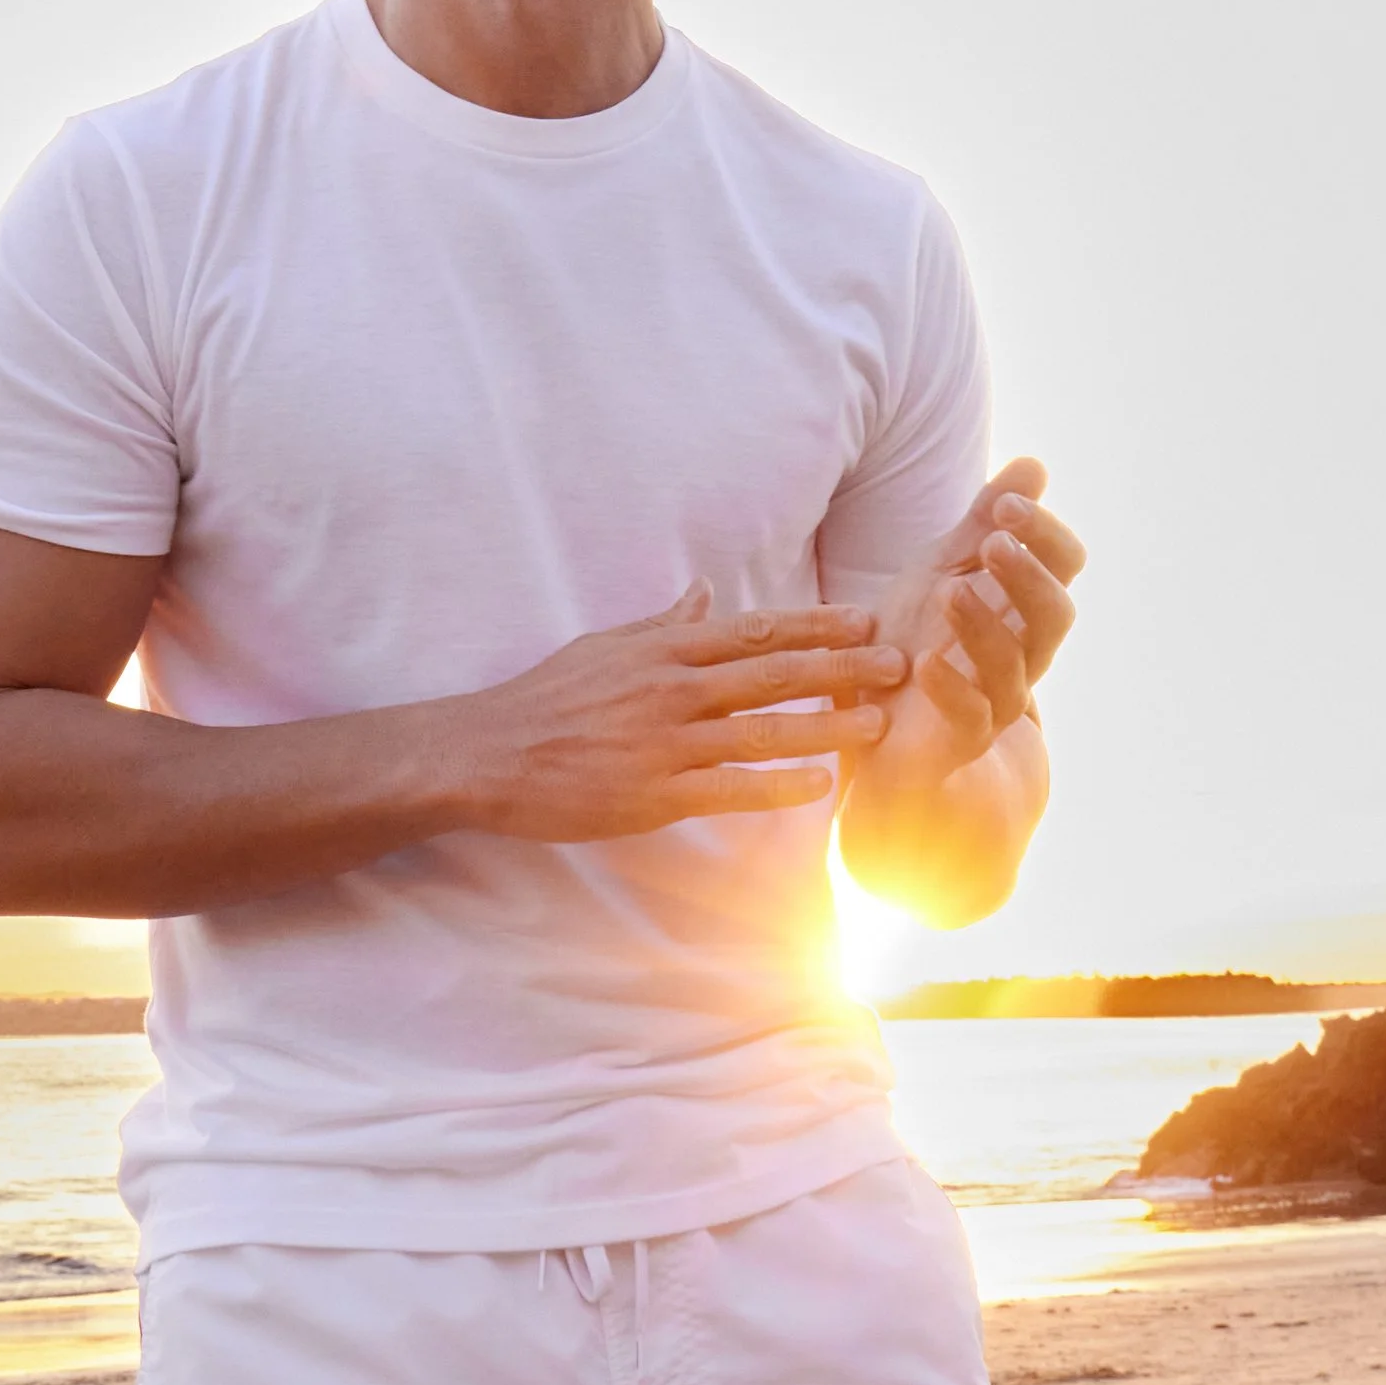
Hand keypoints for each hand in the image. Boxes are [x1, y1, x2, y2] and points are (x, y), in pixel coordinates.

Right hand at [456, 586, 907, 844]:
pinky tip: (819, 786)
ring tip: (878, 722)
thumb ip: (665, 623)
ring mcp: (664, 742)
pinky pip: (728, 788)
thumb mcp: (607, 646)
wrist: (487, 754)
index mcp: (665, 649)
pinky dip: (777, 786)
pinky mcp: (652, 793)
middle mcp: (672, 688)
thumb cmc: (547, 698)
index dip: (815, 625)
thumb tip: (706, 591)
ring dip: (825, 726)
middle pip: (772, 673)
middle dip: (841, 667)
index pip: (756, 630)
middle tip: (897, 662)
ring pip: (760, 730)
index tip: (865, 620)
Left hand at [866, 458, 1086, 802]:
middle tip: (994, 540)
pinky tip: (926, 663)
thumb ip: (984, 523)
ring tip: (948, 592)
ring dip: (985, 626)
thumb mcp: (941, 571)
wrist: (877, 731)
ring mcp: (993, 702)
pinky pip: (970, 719)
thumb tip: (1036, 465)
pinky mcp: (957, 742)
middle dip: (1029, 575)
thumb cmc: (916, 642)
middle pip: (1054, 617)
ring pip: (1014, 668)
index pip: (1062, 568)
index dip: (1044, 536)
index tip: (1006, 504)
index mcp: (1021, 609)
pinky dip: (952, 688)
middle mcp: (1021, 656)